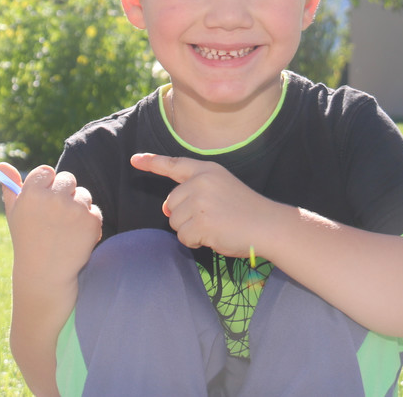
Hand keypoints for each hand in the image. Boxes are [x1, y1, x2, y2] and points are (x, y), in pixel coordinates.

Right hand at [0, 163, 102, 284]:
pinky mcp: (91, 221)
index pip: (46, 171)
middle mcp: (54, 198)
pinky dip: (88, 222)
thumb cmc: (27, 241)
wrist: (45, 274)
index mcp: (32, 193)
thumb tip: (1, 164)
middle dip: (64, 193)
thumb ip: (10, 187)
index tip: (44, 199)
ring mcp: (74, 209)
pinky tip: (75, 237)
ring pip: (83, 194)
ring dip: (77, 207)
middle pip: (68, 178)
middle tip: (55, 216)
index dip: (46, 185)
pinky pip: (94, 210)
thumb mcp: (14, 214)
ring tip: (64, 228)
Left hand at [130, 153, 276, 257]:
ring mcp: (199, 201)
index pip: (174, 164)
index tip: (134, 160)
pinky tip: (214, 236)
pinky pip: (183, 238)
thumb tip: (166, 208)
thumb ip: (194, 191)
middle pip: (170, 203)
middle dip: (184, 216)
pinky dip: (196, 242)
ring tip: (216, 226)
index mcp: (207, 170)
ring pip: (175, 222)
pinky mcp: (200, 222)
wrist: (268, 225)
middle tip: (212, 218)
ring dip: (191, 230)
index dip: (152, 162)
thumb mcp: (221, 187)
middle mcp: (200, 181)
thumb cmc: (246, 210)